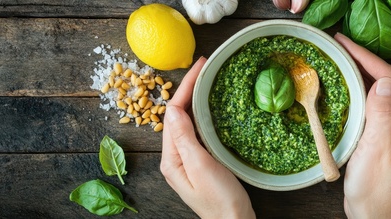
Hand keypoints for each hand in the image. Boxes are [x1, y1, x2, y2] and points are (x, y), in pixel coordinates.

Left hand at [160, 57, 255, 218]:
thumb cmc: (220, 200)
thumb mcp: (201, 167)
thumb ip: (185, 138)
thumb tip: (173, 110)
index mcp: (171, 158)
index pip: (173, 114)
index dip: (184, 88)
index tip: (200, 68)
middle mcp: (175, 156)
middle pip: (178, 115)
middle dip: (188, 89)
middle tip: (204, 67)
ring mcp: (187, 159)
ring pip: (187, 122)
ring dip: (195, 99)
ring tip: (207, 80)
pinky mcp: (200, 161)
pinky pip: (197, 131)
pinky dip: (203, 114)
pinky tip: (211, 106)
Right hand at [335, 33, 390, 217]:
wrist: (373, 210)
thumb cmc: (373, 184)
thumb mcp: (376, 147)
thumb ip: (381, 113)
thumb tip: (382, 81)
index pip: (389, 80)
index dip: (366, 58)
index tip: (344, 44)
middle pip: (388, 82)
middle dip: (364, 61)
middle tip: (339, 47)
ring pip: (381, 92)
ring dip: (362, 74)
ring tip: (341, 61)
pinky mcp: (387, 134)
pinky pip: (376, 105)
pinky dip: (361, 91)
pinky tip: (347, 87)